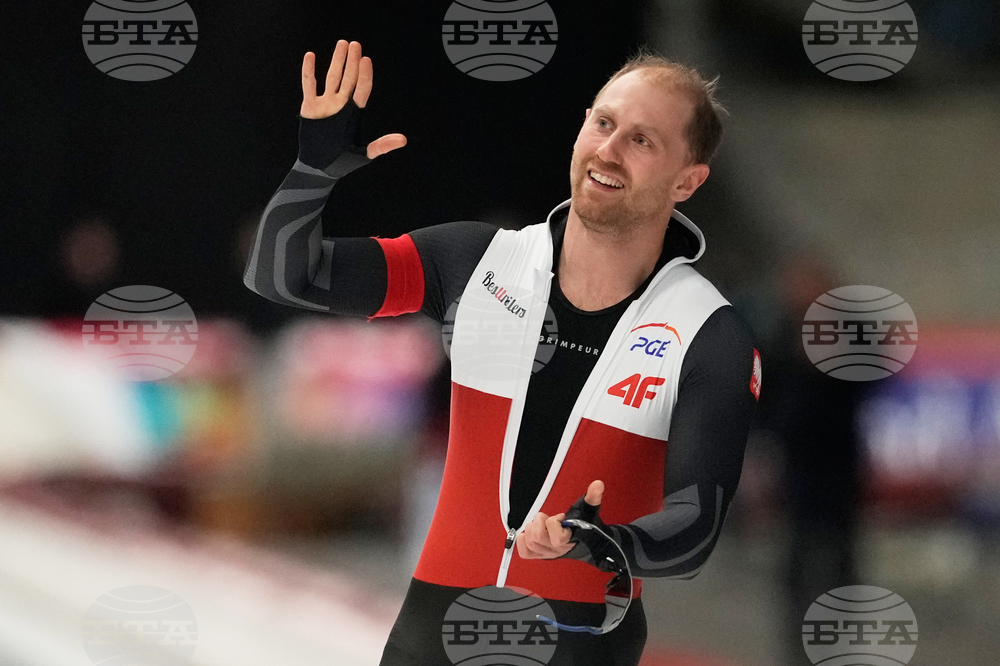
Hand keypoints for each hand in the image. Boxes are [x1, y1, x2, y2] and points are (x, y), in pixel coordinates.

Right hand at [300, 40, 405, 158]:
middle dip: (352, 62)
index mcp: (354, 113)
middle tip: (355, 44)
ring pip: (331, 77)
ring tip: (342, 44)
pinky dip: (309, 71)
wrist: (319, 168)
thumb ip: (382, 145)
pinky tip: (311, 56)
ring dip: (336, 61)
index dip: (364, 75)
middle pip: (348, 78)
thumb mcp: (364, 154)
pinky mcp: (310, 107)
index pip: (361, 89)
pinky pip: (309, 85)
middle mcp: (340, 104)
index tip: (366, 60)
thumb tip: (403, 140)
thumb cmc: (342, 162)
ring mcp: (325, 104)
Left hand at [516, 480, 603, 559]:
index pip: (557, 538)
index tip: (561, 517)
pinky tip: (529, 532)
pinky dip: (522, 541)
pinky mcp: (538, 555)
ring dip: (531, 529)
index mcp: (569, 541)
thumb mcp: (589, 511)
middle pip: (537, 538)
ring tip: (540, 524)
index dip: (554, 522)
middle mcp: (556, 549)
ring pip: (530, 542)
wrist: (586, 545)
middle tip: (546, 519)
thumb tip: (597, 484)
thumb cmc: (585, 528)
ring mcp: (546, 553)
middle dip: (539, 523)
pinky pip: (524, 552)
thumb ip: (593, 498)